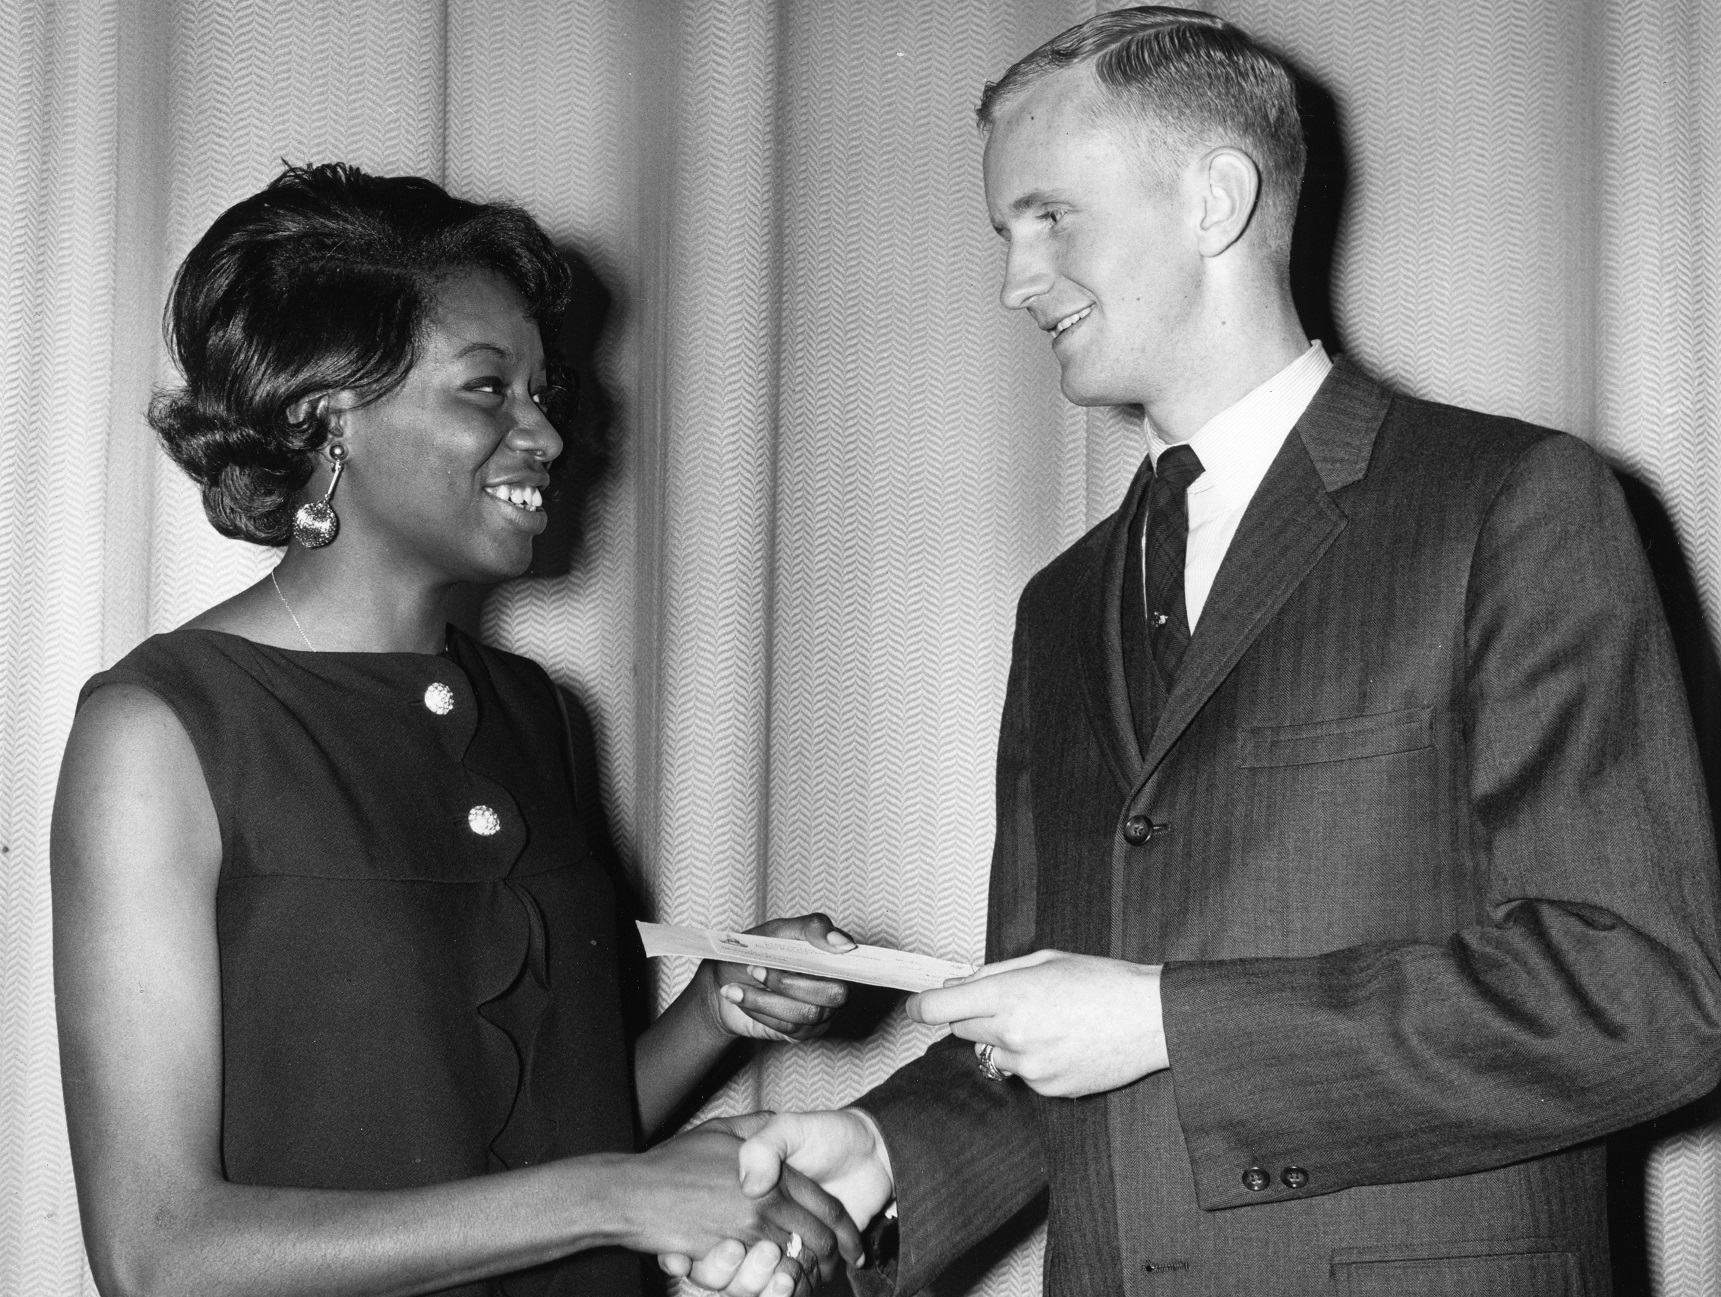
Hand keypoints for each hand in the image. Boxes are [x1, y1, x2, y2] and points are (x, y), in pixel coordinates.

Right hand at [620, 1117, 860, 1292]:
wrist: (632, 1193)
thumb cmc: (673, 1161)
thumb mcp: (722, 1129)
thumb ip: (759, 1130)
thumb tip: (780, 1126)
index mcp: (771, 1175)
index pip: (823, 1205)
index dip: (842, 1225)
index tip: (849, 1237)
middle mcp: (764, 1207)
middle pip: (816, 1238)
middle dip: (833, 1254)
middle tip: (839, 1262)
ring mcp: (746, 1236)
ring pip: (794, 1262)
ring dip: (807, 1272)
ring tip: (814, 1275)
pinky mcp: (727, 1260)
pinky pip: (764, 1279)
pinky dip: (777, 1285)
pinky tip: (781, 1282)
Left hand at [708, 913, 854, 1042]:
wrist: (724, 981)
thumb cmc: (755, 952)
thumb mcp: (778, 931)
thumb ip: (812, 928)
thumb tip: (842, 943)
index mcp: (834, 958)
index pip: (850, 961)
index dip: (837, 958)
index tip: (812, 953)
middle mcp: (835, 987)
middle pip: (834, 994)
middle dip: (788, 982)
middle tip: (754, 969)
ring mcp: (821, 1014)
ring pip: (806, 1014)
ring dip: (764, 999)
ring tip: (737, 986)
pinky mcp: (802, 1033)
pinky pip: (788, 1029)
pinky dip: (759, 1010)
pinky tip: (741, 998)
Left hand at [906, 949, 1166, 1097]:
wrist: (1151, 1019)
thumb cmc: (1101, 981)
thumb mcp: (1044, 960)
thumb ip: (993, 973)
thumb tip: (954, 984)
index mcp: (1008, 995)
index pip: (938, 1009)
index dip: (922, 1006)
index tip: (918, 1006)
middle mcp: (1012, 1034)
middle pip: (961, 1030)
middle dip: (973, 1016)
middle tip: (1009, 1002)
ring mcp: (1030, 1067)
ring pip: (991, 1054)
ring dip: (1004, 1040)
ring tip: (1046, 1023)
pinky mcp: (1047, 1089)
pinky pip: (1022, 1074)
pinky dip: (1032, 1060)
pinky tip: (1063, 1043)